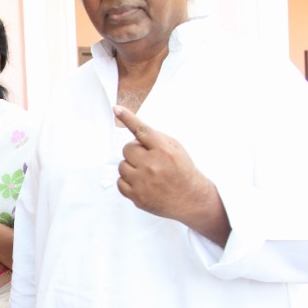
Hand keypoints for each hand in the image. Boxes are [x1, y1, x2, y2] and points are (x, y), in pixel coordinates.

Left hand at [113, 106, 229, 245]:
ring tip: (146, 172)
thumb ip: (156, 140)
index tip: (117, 109)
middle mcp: (152, 165)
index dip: (128, 118)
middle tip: (147, 159)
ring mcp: (143, 182)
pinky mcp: (137, 196)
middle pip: (127, 148)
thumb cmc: (183, 172)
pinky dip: (128, 181)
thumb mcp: (176, 149)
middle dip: (135, 152)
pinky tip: (141, 182)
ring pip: (122, 165)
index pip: (142, 130)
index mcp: (164, 150)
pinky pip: (120, 182)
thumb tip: (135, 134)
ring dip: (131, 166)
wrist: (191, 198)